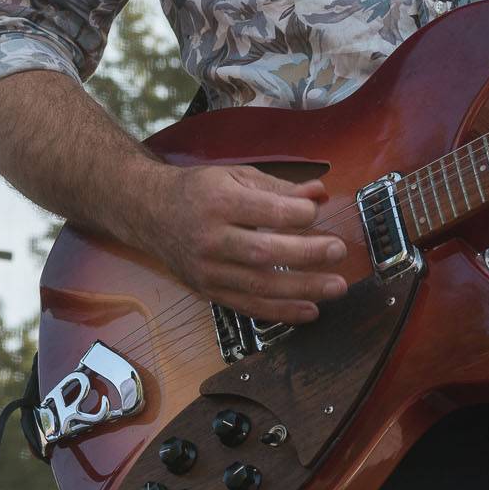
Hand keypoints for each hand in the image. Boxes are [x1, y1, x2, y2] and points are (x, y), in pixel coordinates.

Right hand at [132, 163, 349, 323]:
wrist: (151, 212)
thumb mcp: (237, 177)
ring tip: (336, 287)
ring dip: (302, 290)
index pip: (266, 212)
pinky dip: (282, 312)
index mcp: (219, 203)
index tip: (316, 212)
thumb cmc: (200, 191)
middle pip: (264, 253)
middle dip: (307, 255)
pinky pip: (249, 307)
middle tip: (338, 251)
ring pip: (259, 286)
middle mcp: (211, 239)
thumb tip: (319, 194)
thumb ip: (279, 188)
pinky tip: (310, 310)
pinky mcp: (209, 291)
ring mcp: (208, 270)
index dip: (297, 214)